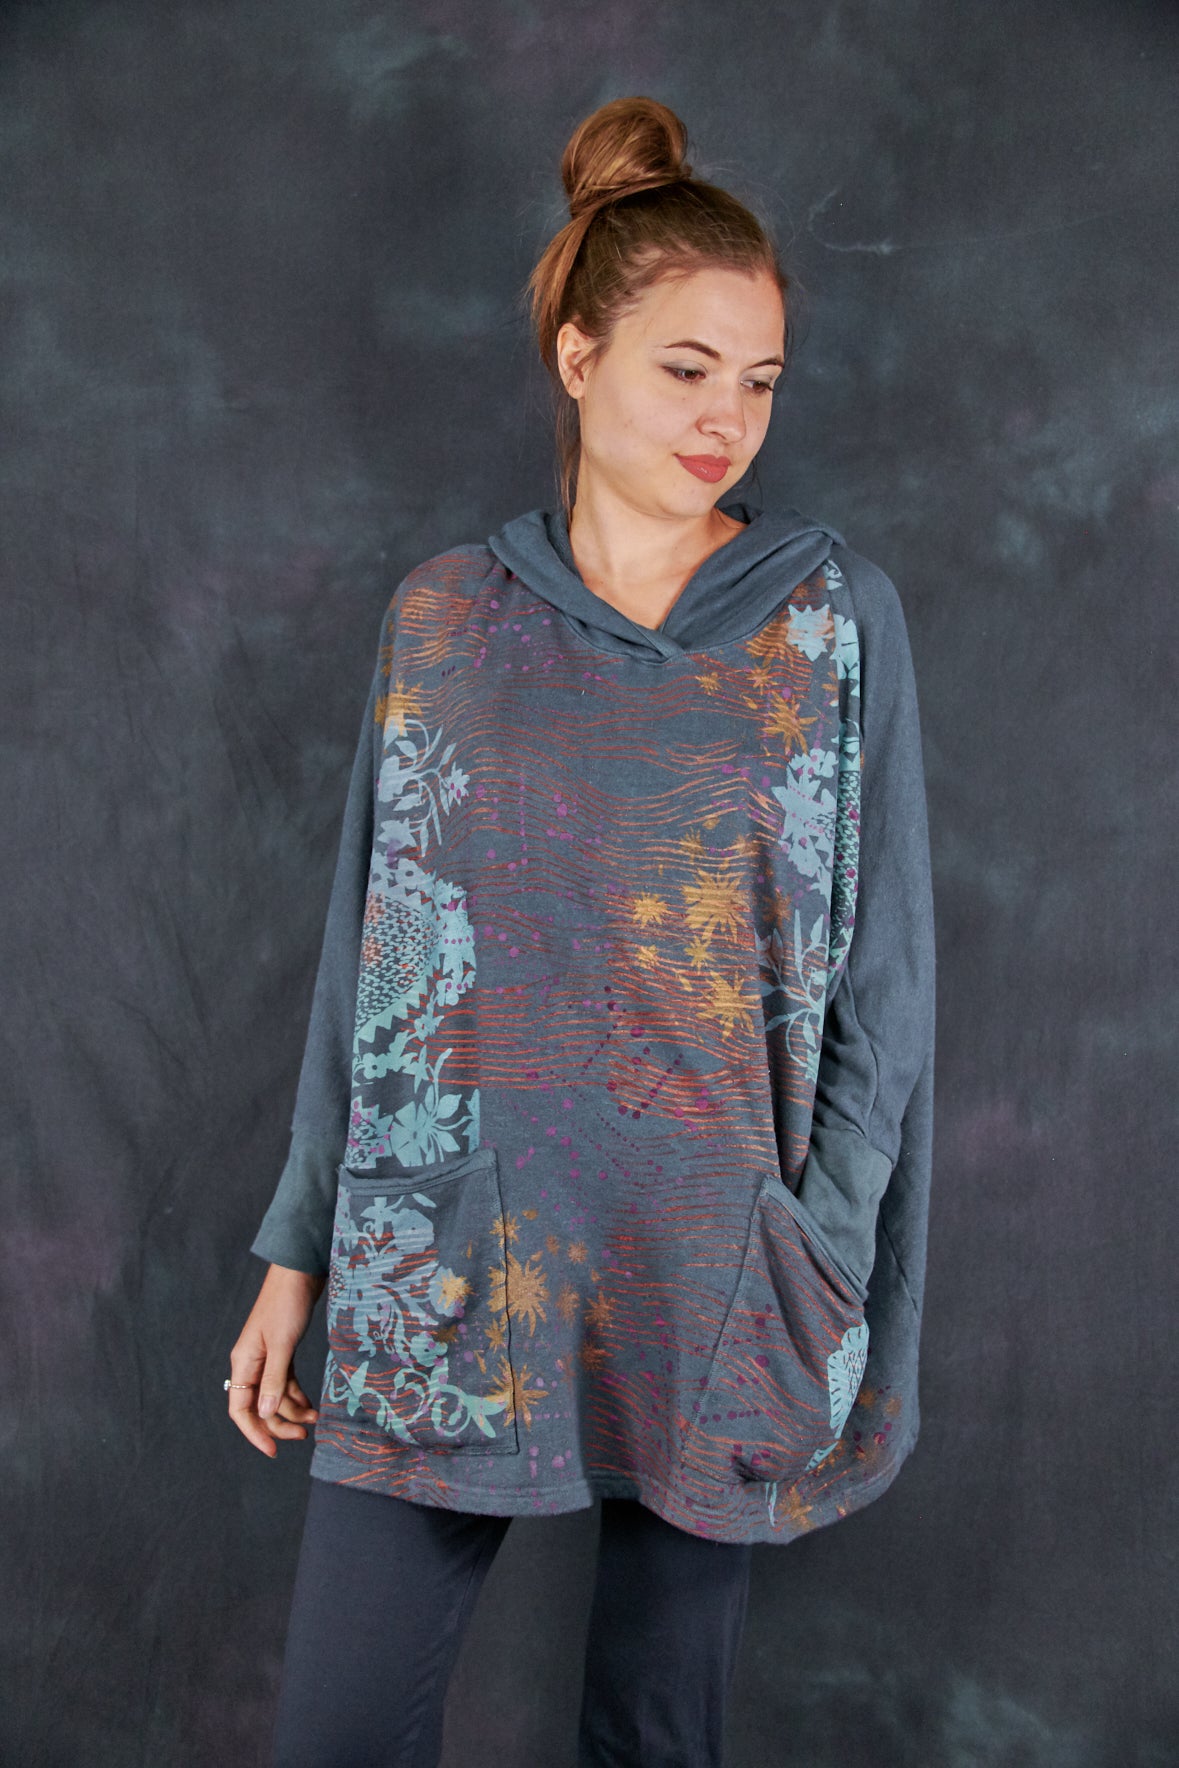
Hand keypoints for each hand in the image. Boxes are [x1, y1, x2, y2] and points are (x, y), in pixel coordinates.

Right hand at [227, 1263, 326, 1456]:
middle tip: (304, 1436)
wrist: (300, 1272)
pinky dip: (297, 1395)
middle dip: (279, 1424)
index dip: (254, 1433)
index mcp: (243, 1362)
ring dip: (293, 1410)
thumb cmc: (287, 1303)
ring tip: (316, 1420)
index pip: (240, 1409)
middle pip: (259, 1406)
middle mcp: (251, 1363)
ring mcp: (267, 1358)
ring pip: (275, 1396)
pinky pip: (286, 1382)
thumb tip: (266, 1414)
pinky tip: (312, 1405)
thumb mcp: (282, 1343)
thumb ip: (274, 1379)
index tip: (272, 1451)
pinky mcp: (282, 1351)